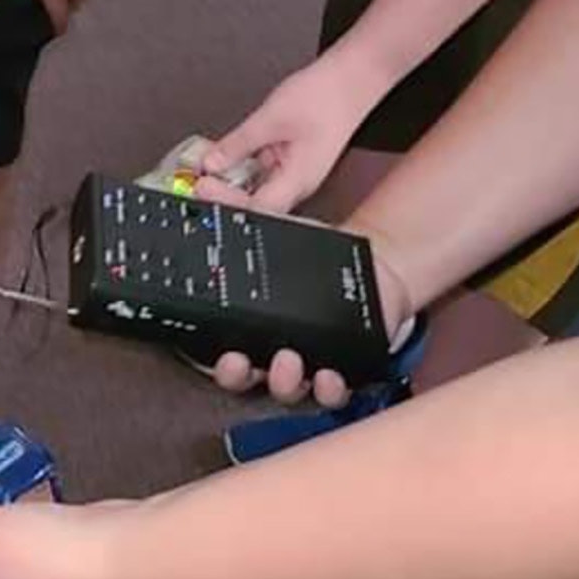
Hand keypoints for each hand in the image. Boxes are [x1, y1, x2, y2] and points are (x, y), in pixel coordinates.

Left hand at [195, 54, 391, 212]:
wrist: (353, 77)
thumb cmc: (325, 95)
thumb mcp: (269, 118)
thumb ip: (237, 144)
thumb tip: (212, 162)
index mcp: (298, 180)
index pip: (257, 208)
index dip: (227, 202)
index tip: (204, 187)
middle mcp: (298, 182)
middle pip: (255, 203)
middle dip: (225, 193)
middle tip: (199, 179)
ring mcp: (296, 172)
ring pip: (257, 187)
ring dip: (232, 179)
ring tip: (210, 165)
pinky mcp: (293, 160)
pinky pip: (263, 170)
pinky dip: (244, 164)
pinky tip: (227, 154)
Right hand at [206, 231, 415, 406]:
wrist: (373, 265)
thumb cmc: (314, 255)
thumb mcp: (273, 230)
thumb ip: (238, 210)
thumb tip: (205, 185)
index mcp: (247, 324)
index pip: (221, 350)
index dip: (214, 360)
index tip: (217, 353)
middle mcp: (271, 351)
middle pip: (245, 379)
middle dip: (239, 376)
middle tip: (240, 362)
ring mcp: (306, 364)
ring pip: (286, 389)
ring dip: (282, 383)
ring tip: (288, 361)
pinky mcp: (341, 369)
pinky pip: (332, 393)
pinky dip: (330, 390)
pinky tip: (329, 376)